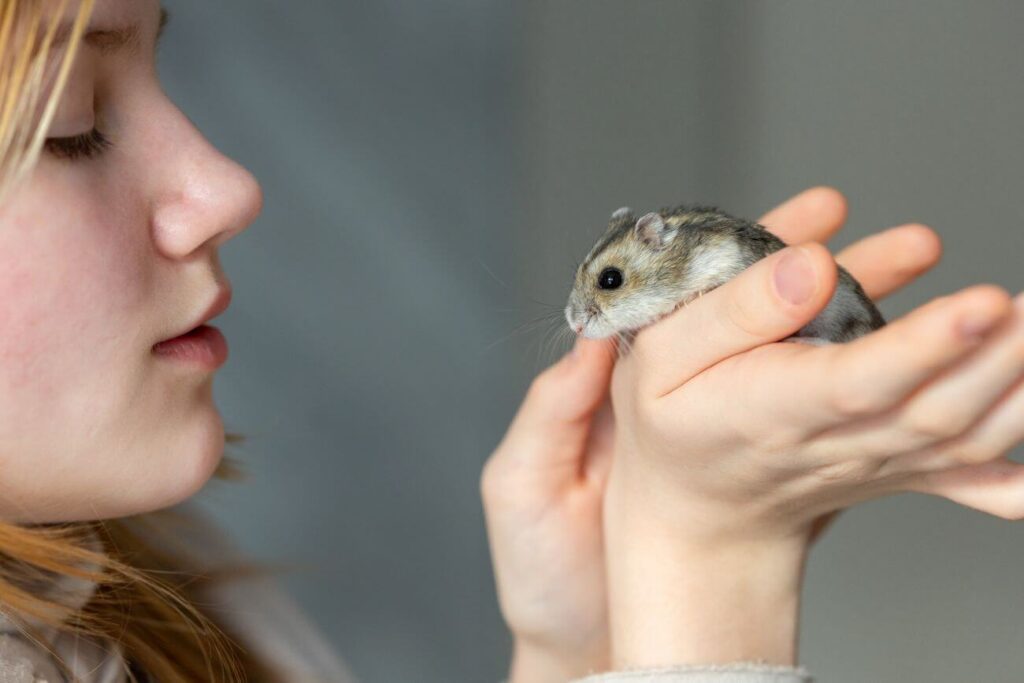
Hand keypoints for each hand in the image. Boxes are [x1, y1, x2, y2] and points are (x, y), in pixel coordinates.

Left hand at [482, 186, 943, 681]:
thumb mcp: (522, 487)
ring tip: (883, 268)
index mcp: (604, 393)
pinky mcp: (740, 473)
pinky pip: (788, 414)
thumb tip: (589, 338)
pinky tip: (872, 354)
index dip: (703, 260)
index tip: (752, 223)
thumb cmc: (541, 571)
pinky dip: (830, 381)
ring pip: (768, 356)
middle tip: (838, 219)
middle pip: (725, 316)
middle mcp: (660, 401)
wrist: (584, 645)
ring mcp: (707, 435)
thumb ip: (549, 413)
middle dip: (780, 264)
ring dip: (822, 312)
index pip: (659, 306)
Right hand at [604, 189, 1023, 667]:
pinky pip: (972, 476)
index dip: (919, 347)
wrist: (696, 505)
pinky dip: (1022, 475)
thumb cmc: (673, 418)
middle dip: (999, 355)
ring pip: (966, 437)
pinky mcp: (899, 468)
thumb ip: (732, 309)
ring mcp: (874, 461)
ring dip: (1023, 389)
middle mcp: (832, 442)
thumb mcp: (663, 356)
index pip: (853, 382)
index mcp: (768, 408)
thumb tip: (812, 267)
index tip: (979, 304)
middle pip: (932, 409)